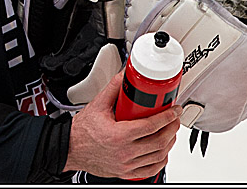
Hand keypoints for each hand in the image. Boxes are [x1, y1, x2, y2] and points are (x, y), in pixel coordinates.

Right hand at [64, 69, 181, 178]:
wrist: (71, 149)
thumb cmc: (82, 131)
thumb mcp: (98, 105)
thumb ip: (114, 87)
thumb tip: (126, 74)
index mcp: (118, 135)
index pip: (151, 126)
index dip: (167, 117)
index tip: (174, 110)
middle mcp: (124, 153)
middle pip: (158, 142)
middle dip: (172, 128)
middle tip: (175, 118)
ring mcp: (126, 165)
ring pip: (157, 157)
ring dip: (169, 143)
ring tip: (171, 132)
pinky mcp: (125, 173)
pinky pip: (150, 170)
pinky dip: (161, 160)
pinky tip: (162, 151)